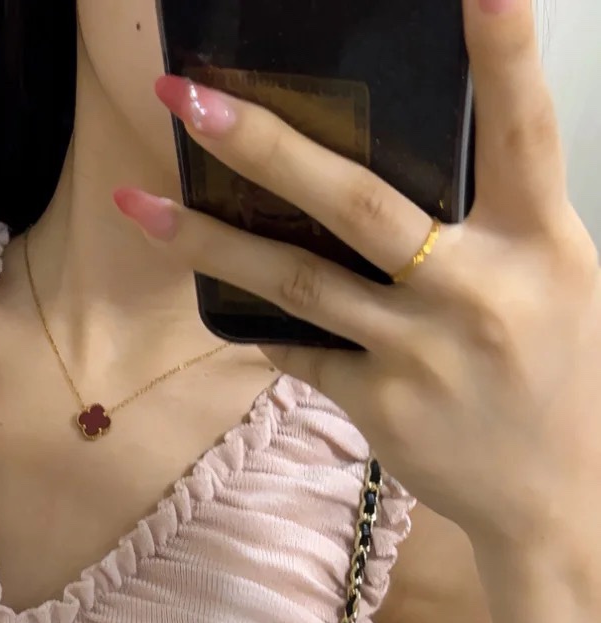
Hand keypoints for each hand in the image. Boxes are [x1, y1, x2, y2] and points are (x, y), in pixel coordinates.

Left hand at [116, 0, 600, 550]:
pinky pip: (299, 351)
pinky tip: (212, 295)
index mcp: (542, 241)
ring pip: (297, 283)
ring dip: (210, 242)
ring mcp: (420, 352)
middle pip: (359, 203)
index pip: (525, 127)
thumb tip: (408, 164)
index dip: (505, 49)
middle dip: (267, 146)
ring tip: (137, 206)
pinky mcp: (379, 404)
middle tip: (188, 99)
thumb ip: (496, 222)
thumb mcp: (557, 280)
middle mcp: (477, 291)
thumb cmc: (561, 376)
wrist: (557, 501)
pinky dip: (257, 322)